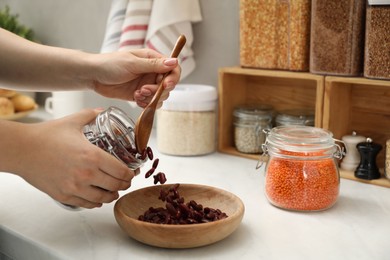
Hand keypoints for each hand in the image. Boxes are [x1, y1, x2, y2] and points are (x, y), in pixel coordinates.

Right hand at [16, 109, 135, 208]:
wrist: (22, 150)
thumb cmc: (45, 136)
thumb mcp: (73, 121)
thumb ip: (91, 115)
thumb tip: (101, 111)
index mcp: (93, 156)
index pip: (121, 171)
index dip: (130, 173)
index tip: (132, 172)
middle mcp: (86, 174)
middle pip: (116, 186)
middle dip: (124, 184)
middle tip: (126, 181)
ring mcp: (75, 187)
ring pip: (103, 199)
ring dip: (112, 196)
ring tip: (114, 191)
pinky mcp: (64, 195)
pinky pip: (86, 204)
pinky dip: (95, 203)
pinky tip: (97, 198)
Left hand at [90, 49, 180, 107]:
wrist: (93, 76)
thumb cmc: (109, 64)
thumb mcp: (132, 63)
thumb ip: (154, 65)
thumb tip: (174, 62)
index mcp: (152, 59)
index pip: (172, 68)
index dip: (173, 78)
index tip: (166, 85)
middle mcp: (151, 72)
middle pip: (168, 85)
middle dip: (159, 90)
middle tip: (144, 90)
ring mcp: (146, 84)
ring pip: (161, 96)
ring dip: (151, 98)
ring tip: (137, 94)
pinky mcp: (140, 95)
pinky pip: (151, 102)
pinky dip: (146, 103)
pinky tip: (135, 99)